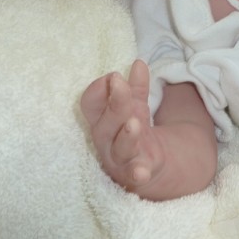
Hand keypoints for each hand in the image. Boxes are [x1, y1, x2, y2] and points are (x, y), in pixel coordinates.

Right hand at [80, 60, 165, 191]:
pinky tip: (142, 172)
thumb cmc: (131, 130)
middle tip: (120, 84)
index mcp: (101, 120)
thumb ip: (137, 87)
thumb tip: (139, 63)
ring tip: (134, 123)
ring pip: (120, 149)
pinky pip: (135, 175)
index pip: (91, 104)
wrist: (148, 165)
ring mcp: (120, 159)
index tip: (114, 76)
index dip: (98, 90)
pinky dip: (137, 173)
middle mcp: (106, 140)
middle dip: (115, 104)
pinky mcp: (136, 173)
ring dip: (126, 136)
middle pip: (106, 124)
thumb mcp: (135, 106)